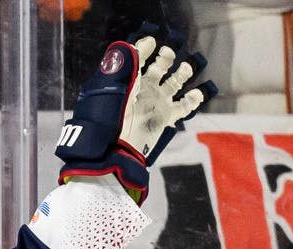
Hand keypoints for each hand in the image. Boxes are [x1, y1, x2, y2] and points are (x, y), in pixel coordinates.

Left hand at [55, 24, 216, 202]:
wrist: (112, 149)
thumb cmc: (106, 119)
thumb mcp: (110, 88)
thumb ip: (123, 65)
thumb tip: (135, 45)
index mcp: (128, 80)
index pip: (138, 58)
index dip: (145, 47)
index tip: (151, 42)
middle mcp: (144, 90)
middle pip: (161, 65)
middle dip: (167, 56)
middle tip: (168, 53)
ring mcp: (156, 102)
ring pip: (176, 81)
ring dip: (184, 71)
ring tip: (187, 67)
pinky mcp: (166, 117)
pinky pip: (185, 105)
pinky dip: (195, 97)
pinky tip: (199, 92)